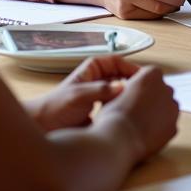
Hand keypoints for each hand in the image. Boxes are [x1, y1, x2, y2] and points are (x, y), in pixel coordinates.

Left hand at [24, 55, 139, 132]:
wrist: (43, 128)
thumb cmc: (56, 108)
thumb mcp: (78, 96)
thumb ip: (100, 90)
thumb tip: (122, 87)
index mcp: (93, 68)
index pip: (119, 62)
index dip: (132, 68)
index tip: (144, 79)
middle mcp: (99, 79)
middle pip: (123, 75)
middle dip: (134, 83)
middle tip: (147, 93)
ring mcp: (101, 95)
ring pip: (122, 91)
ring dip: (130, 97)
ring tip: (140, 106)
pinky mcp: (102, 111)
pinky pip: (118, 107)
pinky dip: (125, 109)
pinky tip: (130, 117)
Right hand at [99, 64, 178, 163]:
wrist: (120, 139)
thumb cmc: (114, 115)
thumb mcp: (115, 92)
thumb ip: (127, 88)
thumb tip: (126, 93)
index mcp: (152, 73)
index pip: (148, 76)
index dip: (137, 87)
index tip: (129, 95)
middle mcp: (167, 88)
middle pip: (159, 91)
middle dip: (150, 98)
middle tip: (134, 110)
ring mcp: (173, 109)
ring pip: (166, 108)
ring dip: (156, 113)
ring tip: (139, 123)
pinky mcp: (174, 128)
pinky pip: (167, 126)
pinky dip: (159, 129)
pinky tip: (145, 134)